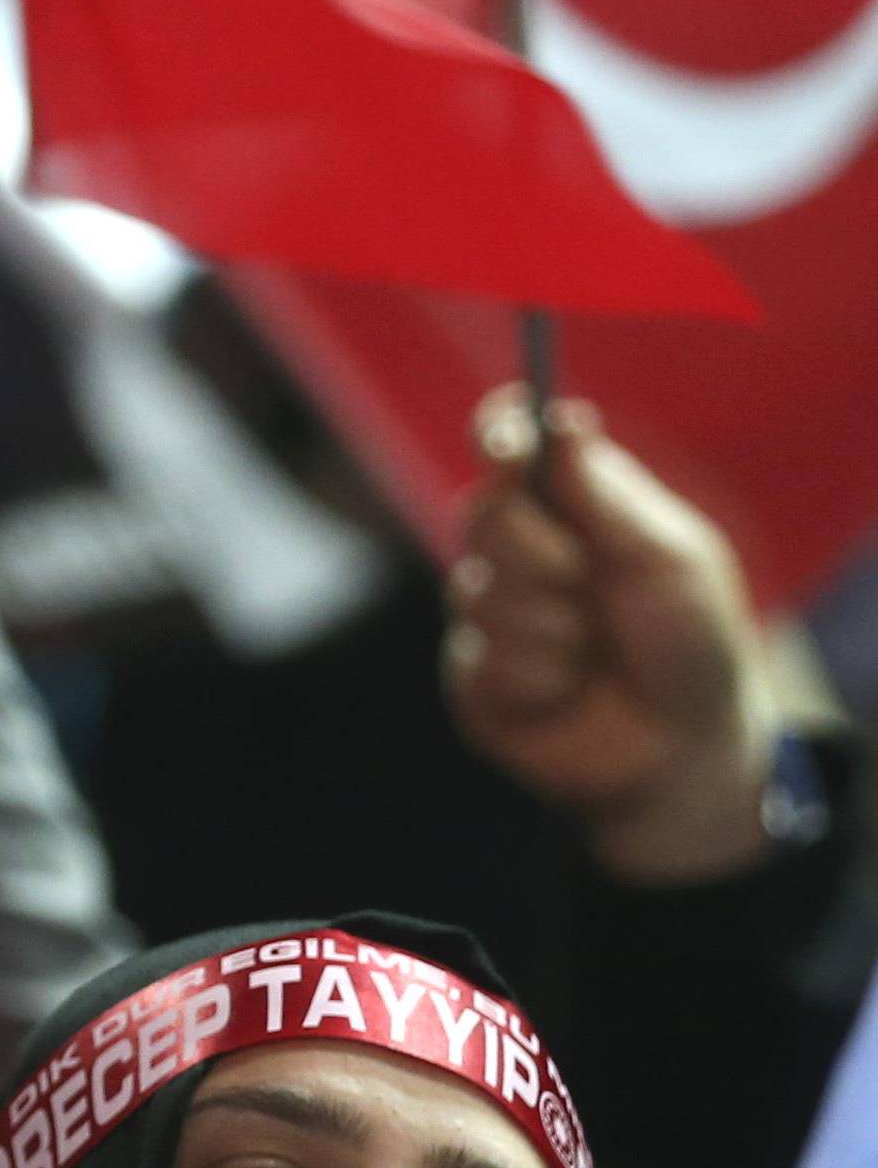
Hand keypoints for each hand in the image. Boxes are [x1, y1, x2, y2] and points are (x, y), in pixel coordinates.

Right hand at [444, 389, 782, 882]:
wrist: (685, 748)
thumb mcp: (670, 560)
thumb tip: (562, 420)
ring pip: (478, 590)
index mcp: (570, 504)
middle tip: (588, 582)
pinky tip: (570, 690)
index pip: (509, 444)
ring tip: (595, 652)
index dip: (499, 434)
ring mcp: (492, 612)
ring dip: (553, 626)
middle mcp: (520, 549)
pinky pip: (483, 656)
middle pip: (483, 512)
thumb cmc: (691, 643)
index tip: (509, 445)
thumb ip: (610, 496)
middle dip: (541, 551)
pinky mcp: (476, 675)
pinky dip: (542, 674)